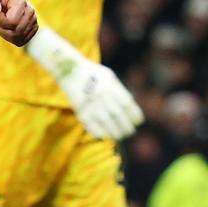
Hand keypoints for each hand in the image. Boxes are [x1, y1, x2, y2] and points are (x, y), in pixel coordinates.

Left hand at [0, 0, 37, 45]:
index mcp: (21, 2)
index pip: (12, 22)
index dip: (1, 21)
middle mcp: (30, 11)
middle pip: (16, 33)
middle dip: (3, 29)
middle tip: (0, 21)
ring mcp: (34, 20)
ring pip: (18, 39)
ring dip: (6, 35)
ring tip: (4, 25)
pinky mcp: (34, 28)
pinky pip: (21, 41)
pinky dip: (12, 39)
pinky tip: (9, 30)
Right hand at [25, 26, 142, 140]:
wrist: (69, 70)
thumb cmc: (93, 73)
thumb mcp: (109, 76)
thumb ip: (119, 90)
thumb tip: (130, 108)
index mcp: (110, 85)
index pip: (127, 104)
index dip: (135, 115)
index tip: (138, 122)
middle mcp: (101, 94)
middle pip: (118, 115)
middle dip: (126, 127)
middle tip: (129, 132)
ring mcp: (90, 102)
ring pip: (106, 123)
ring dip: (115, 133)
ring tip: (119, 136)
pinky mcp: (80, 109)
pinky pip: (91, 125)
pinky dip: (99, 133)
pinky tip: (104, 135)